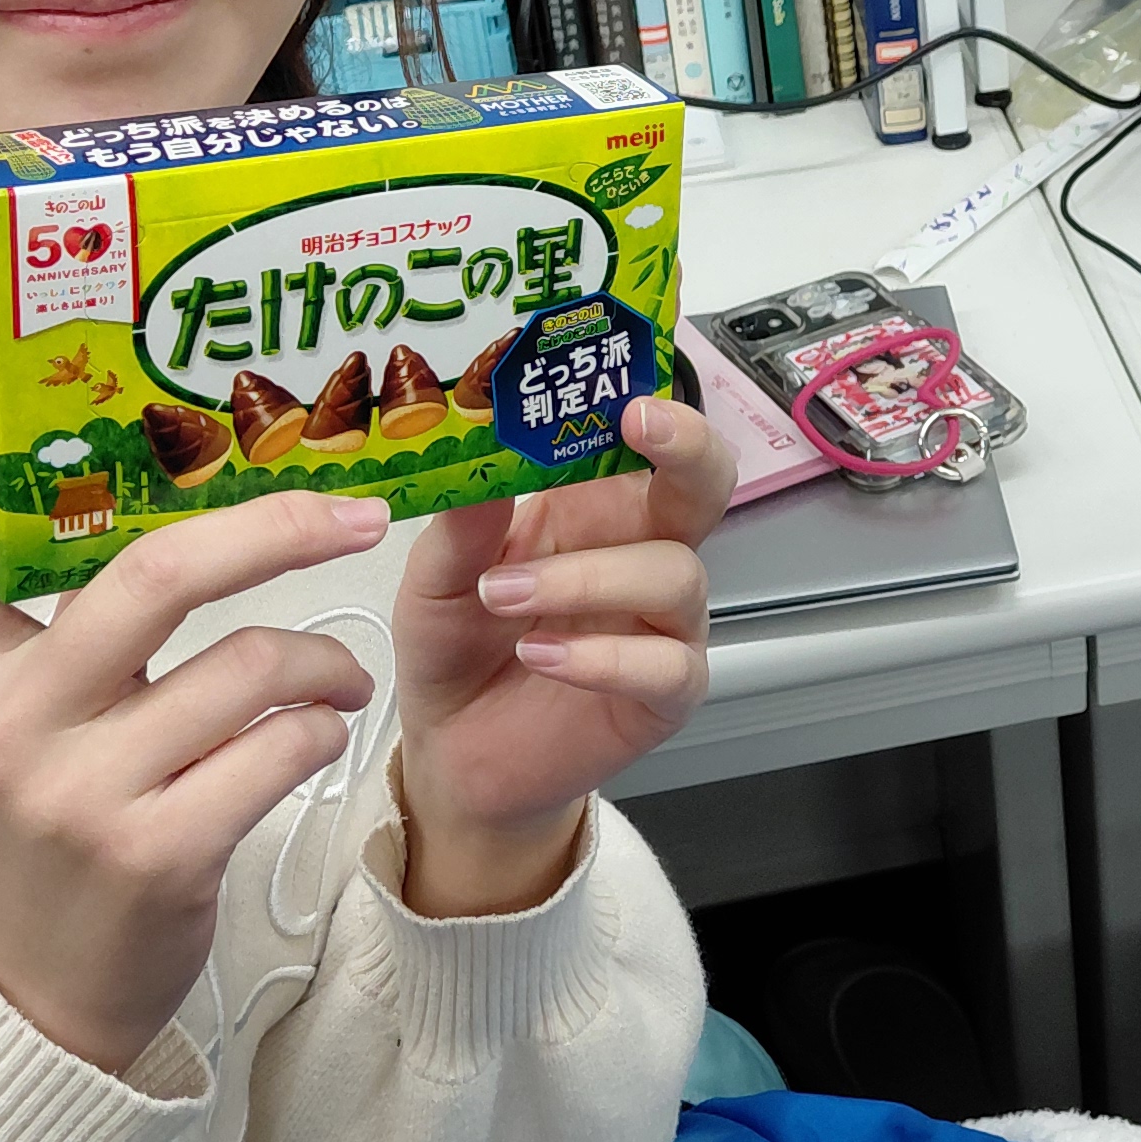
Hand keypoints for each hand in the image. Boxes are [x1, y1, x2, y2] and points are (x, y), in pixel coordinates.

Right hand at [0, 319, 385, 1074]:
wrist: (48, 996)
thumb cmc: (60, 823)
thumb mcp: (26, 718)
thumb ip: (60, 621)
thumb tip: (161, 487)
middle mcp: (8, 724)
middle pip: (153, 576)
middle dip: (273, 530)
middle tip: (352, 512)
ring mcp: (77, 793)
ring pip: (245, 666)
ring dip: (322, 662)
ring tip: (338, 676)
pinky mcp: (153, 853)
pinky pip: (277, 750)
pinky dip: (318, 734)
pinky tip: (314, 741)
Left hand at [387, 395, 735, 917]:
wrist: (456, 757)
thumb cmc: (458, 650)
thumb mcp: (435, 579)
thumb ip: (463, 524)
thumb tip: (483, 450)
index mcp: (590, 508)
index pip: (638, 440)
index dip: (640, 403)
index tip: (616, 384)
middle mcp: (639, 552)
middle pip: (705, 483)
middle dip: (687, 446)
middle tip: (640, 425)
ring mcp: (661, 623)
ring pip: (674, 574)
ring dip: (588, 578)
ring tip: (505, 598)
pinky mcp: (665, 693)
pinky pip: (666, 664)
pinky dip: (604, 657)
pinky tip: (544, 655)